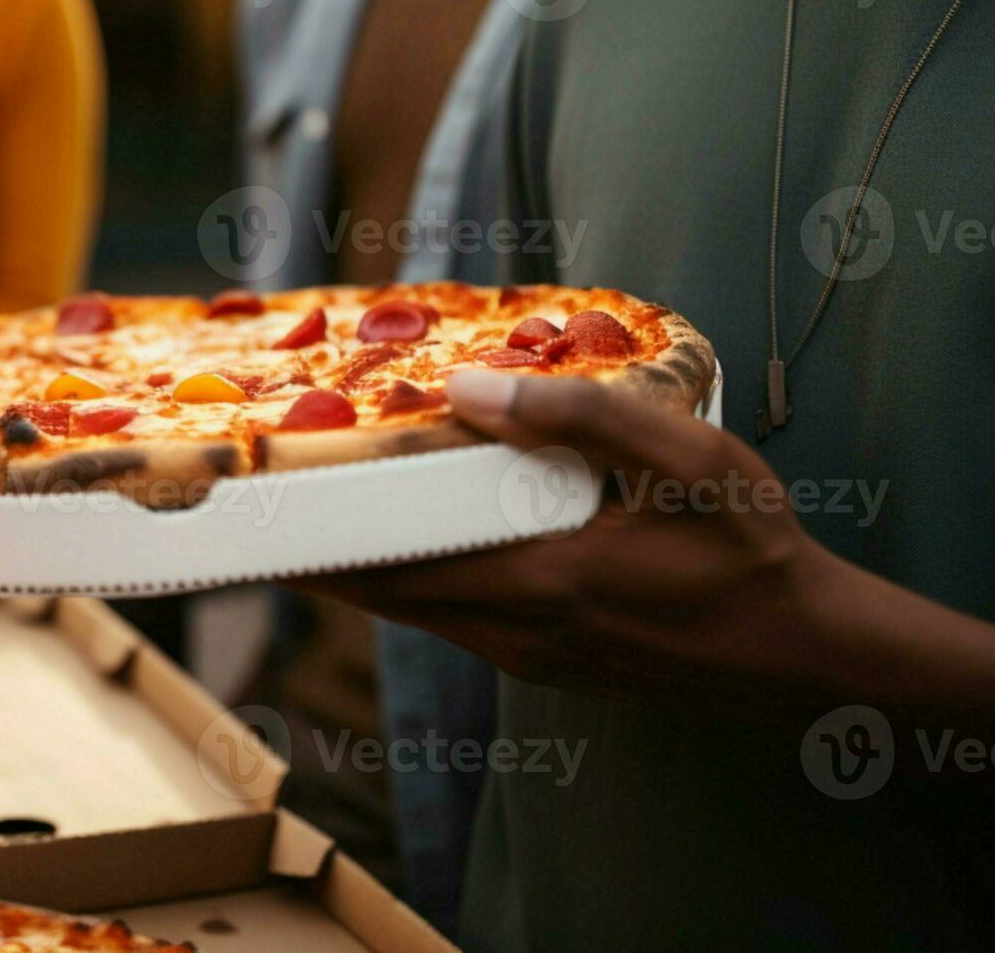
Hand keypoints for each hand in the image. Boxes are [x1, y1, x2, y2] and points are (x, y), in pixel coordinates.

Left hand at [294, 370, 843, 713]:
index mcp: (533, 585)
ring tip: (310, 511)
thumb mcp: (688, 462)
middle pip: (380, 593)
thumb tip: (468, 392)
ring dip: (360, 565)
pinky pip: (450, 616)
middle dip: (314, 550)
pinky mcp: (542, 659)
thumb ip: (581, 419)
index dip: (308, 541)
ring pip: (412, 608)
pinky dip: (410, 578)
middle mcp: (511, 632)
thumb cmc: (752, 550)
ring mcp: (524, 655)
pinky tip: (408, 539)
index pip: (385, 568)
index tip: (246, 508)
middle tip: (254, 503)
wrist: (805, 653)